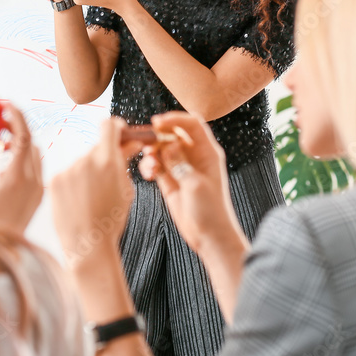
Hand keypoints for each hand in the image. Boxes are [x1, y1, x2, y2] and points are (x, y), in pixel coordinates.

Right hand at [0, 104, 43, 234]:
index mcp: (16, 178)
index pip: (23, 137)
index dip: (15, 117)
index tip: (6, 105)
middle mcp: (33, 182)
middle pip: (30, 143)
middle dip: (15, 129)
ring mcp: (38, 190)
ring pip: (35, 155)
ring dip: (19, 145)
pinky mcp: (39, 197)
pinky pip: (36, 169)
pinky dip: (23, 160)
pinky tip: (5, 166)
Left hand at [51, 117, 135, 268]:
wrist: (88, 246)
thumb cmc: (111, 221)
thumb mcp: (126, 190)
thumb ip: (125, 161)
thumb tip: (130, 143)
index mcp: (108, 161)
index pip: (109, 126)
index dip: (115, 127)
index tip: (118, 133)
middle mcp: (86, 160)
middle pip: (96, 148)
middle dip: (103, 158)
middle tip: (107, 178)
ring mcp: (68, 170)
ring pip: (81, 163)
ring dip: (87, 173)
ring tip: (91, 198)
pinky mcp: (54, 180)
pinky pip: (68, 174)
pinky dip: (74, 183)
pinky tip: (78, 201)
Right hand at [139, 112, 246, 257]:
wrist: (209, 236)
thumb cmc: (210, 211)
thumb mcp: (195, 185)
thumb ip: (180, 162)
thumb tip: (169, 144)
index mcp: (208, 153)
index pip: (192, 124)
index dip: (174, 119)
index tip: (157, 122)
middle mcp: (194, 156)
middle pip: (173, 133)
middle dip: (157, 136)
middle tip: (145, 144)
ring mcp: (181, 167)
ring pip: (161, 149)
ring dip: (151, 153)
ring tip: (150, 166)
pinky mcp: (170, 179)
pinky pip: (156, 164)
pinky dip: (150, 166)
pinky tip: (149, 175)